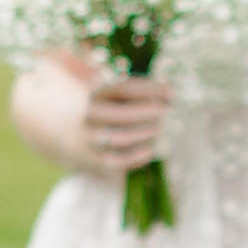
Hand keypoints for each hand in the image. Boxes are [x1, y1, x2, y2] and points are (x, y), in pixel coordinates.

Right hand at [12, 52, 171, 178]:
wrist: (76, 137)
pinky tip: (152, 149)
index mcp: (96, 92)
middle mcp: (89, 114)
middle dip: (147, 113)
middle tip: (168, 112)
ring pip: (117, 138)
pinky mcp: (94, 159)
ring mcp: (89, 138)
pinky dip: (135, 156)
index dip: (149, 90)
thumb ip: (142, 86)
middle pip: (119, 114)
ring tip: (161, 129)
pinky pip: (115, 161)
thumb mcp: (119, 91)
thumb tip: (172, 88)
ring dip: (143, 133)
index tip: (171, 92)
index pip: (123, 88)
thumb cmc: (112, 109)